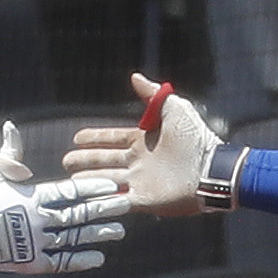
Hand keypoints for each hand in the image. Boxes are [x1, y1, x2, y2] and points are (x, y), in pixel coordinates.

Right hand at [0, 122, 128, 273]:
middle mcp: (38, 220)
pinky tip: (99, 258)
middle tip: (126, 204)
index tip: (112, 185)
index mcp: (32, 197)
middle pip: (79, 214)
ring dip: (98, 234)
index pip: (69, 191)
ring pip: (75, 238)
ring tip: (119, 231)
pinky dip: (81, 260)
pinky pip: (62, 262)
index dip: (92, 187)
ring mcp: (36, 243)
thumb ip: (9, 152)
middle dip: (105, 209)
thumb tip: (10, 126)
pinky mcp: (31, 263)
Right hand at [62, 72, 219, 216]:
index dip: (95, 138)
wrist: (211, 169)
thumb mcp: (175, 109)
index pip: (112, 139)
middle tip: (67, 161)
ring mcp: (140, 182)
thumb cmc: (197, 138)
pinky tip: (85, 199)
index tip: (77, 138)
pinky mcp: (143, 200)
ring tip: (70, 180)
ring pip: (106, 181)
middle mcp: (138, 162)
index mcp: (143, 141)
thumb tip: (135, 76)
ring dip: (88, 181)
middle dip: (85, 160)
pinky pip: (117, 200)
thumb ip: (153, 95)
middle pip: (104, 161)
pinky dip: (102, 199)